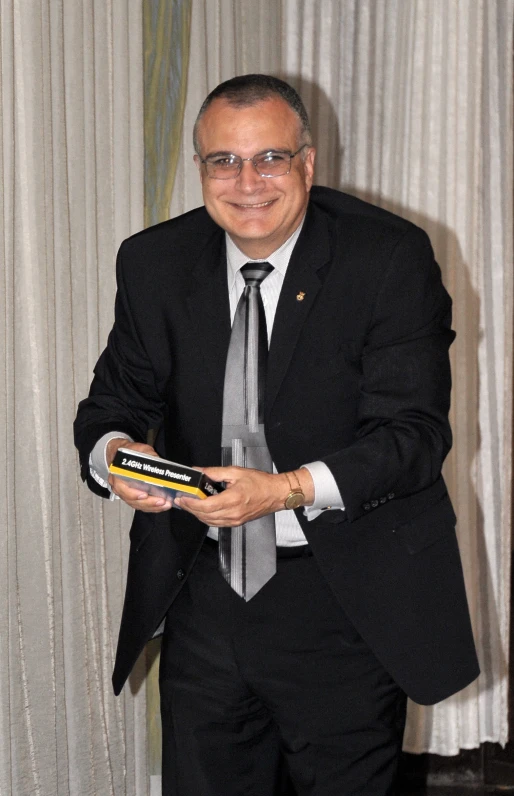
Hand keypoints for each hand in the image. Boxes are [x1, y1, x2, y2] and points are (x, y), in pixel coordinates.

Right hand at [106, 438, 172, 512]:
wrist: (122, 454)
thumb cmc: (130, 452)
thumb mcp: (139, 449)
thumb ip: (148, 455)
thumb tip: (159, 462)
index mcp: (118, 475)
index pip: (122, 488)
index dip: (133, 493)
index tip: (144, 494)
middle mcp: (120, 487)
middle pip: (131, 500)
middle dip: (147, 502)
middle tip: (161, 501)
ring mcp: (126, 494)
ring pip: (137, 505)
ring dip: (152, 507)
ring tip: (165, 504)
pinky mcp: (133, 497)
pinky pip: (141, 505)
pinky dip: (152, 507)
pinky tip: (162, 506)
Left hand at [174, 466, 313, 525]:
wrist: (276, 494)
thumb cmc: (260, 482)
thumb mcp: (235, 472)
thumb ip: (214, 472)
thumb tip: (198, 471)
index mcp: (232, 499)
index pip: (205, 506)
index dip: (191, 503)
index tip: (182, 497)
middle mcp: (233, 513)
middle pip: (204, 516)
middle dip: (190, 508)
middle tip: (181, 500)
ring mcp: (235, 520)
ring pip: (209, 522)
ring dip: (197, 514)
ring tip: (189, 504)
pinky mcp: (236, 523)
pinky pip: (217, 523)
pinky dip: (206, 518)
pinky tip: (202, 510)